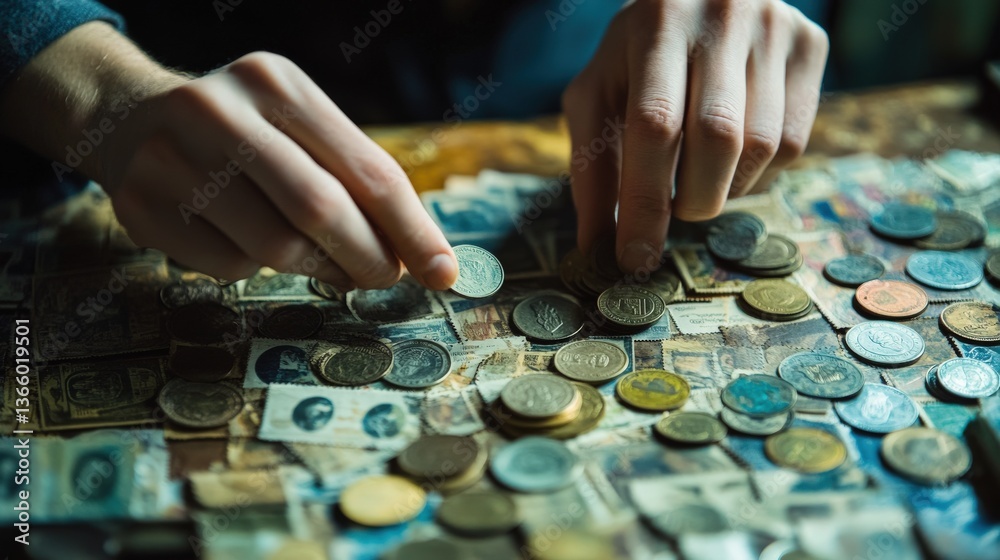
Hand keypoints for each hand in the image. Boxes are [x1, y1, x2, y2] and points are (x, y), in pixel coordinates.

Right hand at [105, 52, 456, 290]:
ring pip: (275, 247)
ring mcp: (172, 158)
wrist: (129, 117)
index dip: (412, 230)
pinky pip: (228, 266)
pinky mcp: (141, 205)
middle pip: (321, 211)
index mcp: (278, 85)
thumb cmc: (244, 131)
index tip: (444, 273)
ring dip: (314, 268)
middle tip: (384, 278)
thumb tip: (417, 256)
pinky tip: (245, 240)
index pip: (367, 170)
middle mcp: (219, 111)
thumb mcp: (298, 125)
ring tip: (321, 260)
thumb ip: (354, 179)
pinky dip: (253, 268)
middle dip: (367, 258)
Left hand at [563, 0, 828, 273]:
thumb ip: (592, 166)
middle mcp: (723, 16)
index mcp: (656, 23)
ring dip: (726, 189)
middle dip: (692, 201)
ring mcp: (775, 27)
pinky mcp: (812, 45)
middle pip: (718, 139)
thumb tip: (597, 247)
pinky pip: (795, 142)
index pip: (655, 127)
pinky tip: (731, 159)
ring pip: (762, 146)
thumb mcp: (597, 94)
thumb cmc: (635, 56)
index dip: (645, 202)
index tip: (634, 260)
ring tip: (698, 178)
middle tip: (674, 214)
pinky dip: (758, 173)